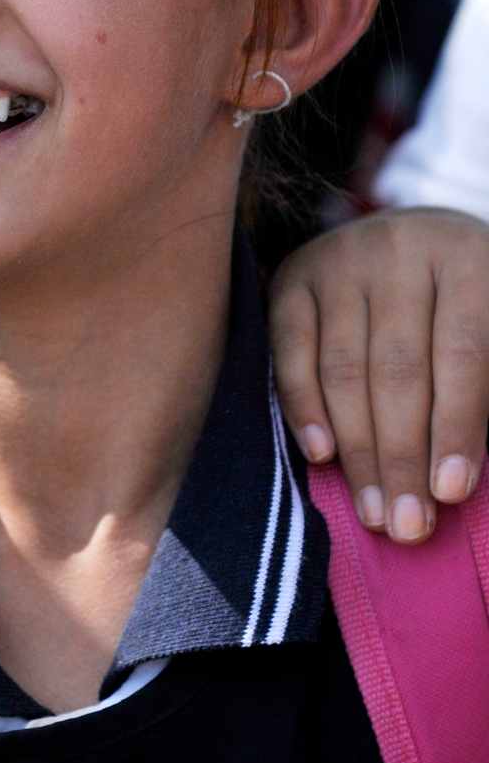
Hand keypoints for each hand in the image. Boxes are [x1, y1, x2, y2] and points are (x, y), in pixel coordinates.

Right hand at [270, 208, 488, 542]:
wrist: (412, 236)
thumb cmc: (468, 302)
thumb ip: (488, 378)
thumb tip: (466, 467)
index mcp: (468, 257)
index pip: (462, 351)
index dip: (457, 425)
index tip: (452, 493)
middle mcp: (399, 248)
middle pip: (398, 367)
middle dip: (402, 455)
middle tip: (406, 526)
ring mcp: (340, 258)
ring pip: (344, 367)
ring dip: (357, 448)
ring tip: (373, 510)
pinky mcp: (292, 275)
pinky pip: (292, 350)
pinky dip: (303, 406)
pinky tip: (322, 455)